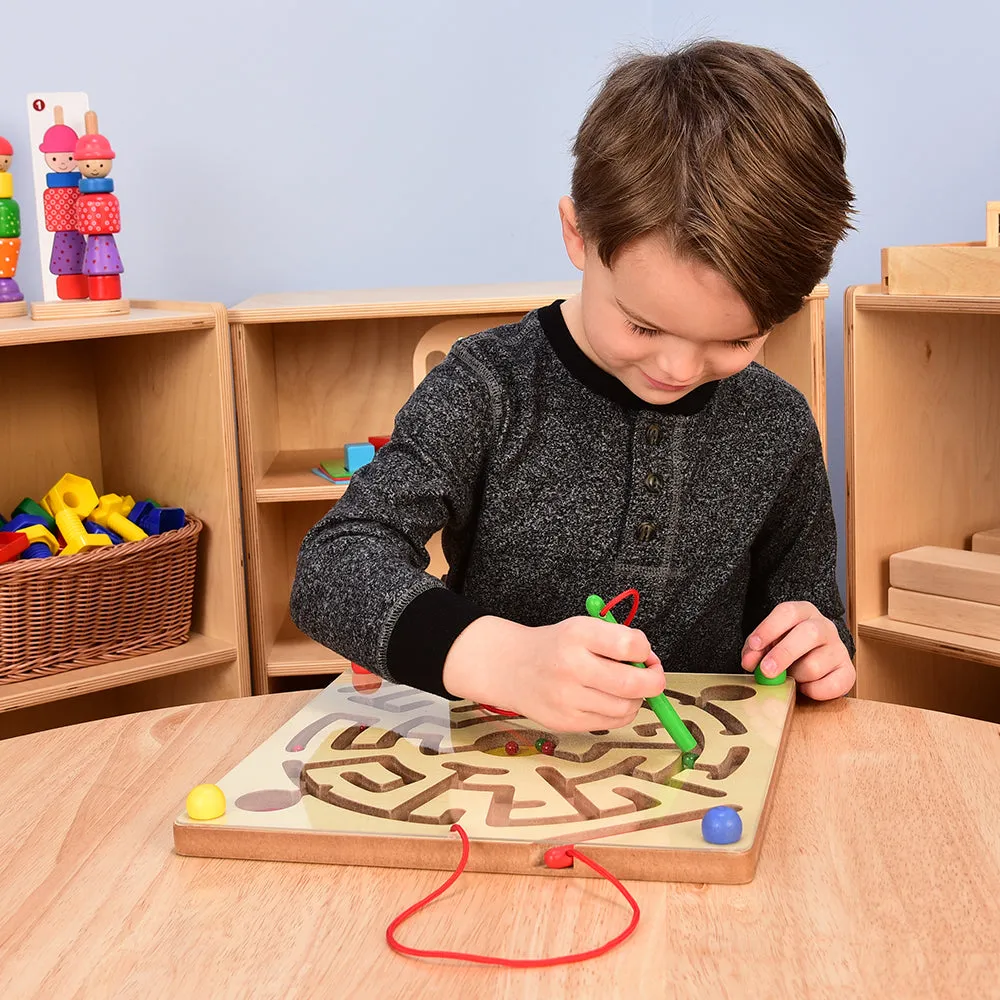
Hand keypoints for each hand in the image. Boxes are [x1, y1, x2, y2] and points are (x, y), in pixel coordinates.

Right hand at [442, 615, 665, 732]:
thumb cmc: (554, 646)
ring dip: (637, 698)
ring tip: (626, 688)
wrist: (510, 667)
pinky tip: (610, 700)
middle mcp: (571, 666)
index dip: (645, 650)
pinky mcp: (565, 721)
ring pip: (626, 708)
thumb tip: (650, 664)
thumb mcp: (581, 627)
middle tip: (652, 675)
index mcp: (577, 634)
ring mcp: (567, 698)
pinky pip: (612, 722)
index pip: (630, 644)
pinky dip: (620, 712)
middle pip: (633, 683)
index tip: (643, 652)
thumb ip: (616, 640)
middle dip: (654, 681)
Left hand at [741, 601, 855, 699]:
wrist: (816, 658)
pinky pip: (832, 685)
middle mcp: (824, 626)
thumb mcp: (769, 642)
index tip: (754, 646)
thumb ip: (756, 649)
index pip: (788, 612)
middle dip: (784, 654)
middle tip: (766, 671)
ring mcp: (839, 648)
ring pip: (815, 665)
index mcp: (803, 612)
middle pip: (808, 634)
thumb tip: (750, 662)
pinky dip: (813, 691)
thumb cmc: (787, 646)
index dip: (769, 628)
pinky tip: (804, 687)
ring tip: (790, 676)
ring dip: (796, 676)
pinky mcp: (848, 671)